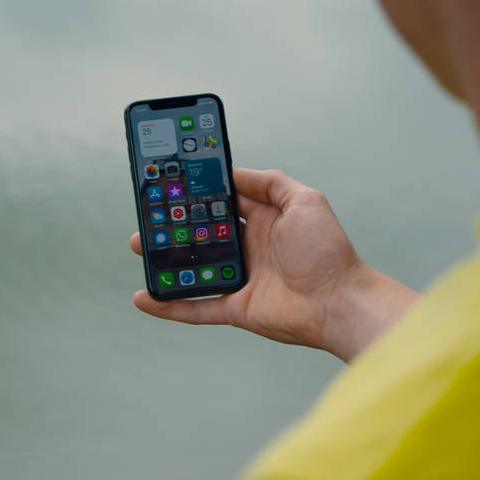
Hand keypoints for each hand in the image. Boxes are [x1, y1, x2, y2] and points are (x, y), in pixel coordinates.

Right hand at [130, 169, 420, 361]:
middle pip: (201, 232)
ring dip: (165, 258)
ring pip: (193, 266)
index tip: (173, 180)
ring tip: (140, 246)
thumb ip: (271, 182)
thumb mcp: (305, 201)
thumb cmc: (327, 251)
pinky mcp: (235, 308)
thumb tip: (234, 172)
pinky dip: (168, 304)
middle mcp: (249, 247)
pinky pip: (195, 306)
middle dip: (174, 222)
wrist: (339, 302)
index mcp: (263, 220)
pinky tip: (144, 297)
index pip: (222, 200)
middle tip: (149, 212)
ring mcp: (240, 278)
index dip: (199, 191)